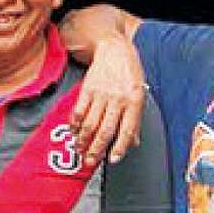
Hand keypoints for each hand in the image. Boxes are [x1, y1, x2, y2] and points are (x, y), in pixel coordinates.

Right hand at [70, 33, 145, 167]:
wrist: (115, 50)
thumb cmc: (129, 73)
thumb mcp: (139, 93)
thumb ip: (135, 119)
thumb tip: (133, 142)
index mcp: (134, 101)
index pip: (127, 129)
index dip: (120, 147)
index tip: (113, 159)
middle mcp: (118, 99)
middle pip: (105, 130)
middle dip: (96, 149)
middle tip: (90, 161)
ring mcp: (101, 95)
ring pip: (90, 124)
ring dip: (83, 140)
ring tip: (79, 149)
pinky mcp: (87, 90)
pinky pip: (78, 112)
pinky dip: (74, 125)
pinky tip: (74, 132)